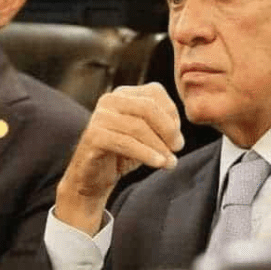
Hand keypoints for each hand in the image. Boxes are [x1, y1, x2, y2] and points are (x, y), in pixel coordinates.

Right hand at [55, 83, 183, 234]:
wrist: (92, 177)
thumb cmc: (122, 154)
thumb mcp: (147, 136)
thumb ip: (163, 128)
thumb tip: (178, 138)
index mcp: (124, 93)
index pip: (155, 92)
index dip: (172, 114)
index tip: (177, 138)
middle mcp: (110, 100)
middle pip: (147, 107)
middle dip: (168, 129)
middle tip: (178, 148)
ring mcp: (99, 117)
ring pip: (137, 127)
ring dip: (159, 146)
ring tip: (170, 162)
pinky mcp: (93, 136)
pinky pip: (125, 143)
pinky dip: (146, 154)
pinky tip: (158, 164)